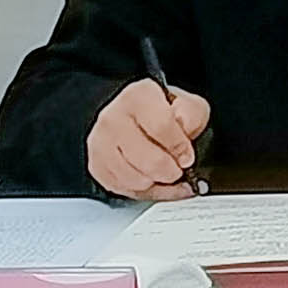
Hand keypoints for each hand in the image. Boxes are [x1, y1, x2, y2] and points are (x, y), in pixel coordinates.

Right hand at [87, 78, 212, 201]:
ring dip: (156, 183)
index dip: (179, 147)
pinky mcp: (96, 165)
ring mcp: (100, 143)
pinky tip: (153, 181)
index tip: (187, 157)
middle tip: (178, 170)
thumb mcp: (188, 105)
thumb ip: (191, 114)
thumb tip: (184, 128)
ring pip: (133, 178)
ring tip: (166, 175)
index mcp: (138, 96)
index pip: (161, 126)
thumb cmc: (164, 112)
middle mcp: (113, 118)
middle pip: (147, 158)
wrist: (136, 119)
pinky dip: (143, 191)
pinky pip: (122, 189)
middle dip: (170, 171)